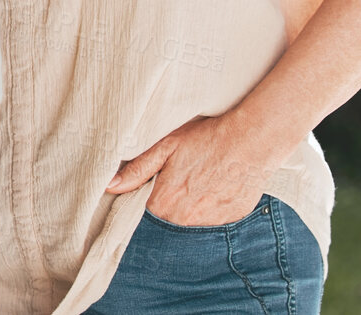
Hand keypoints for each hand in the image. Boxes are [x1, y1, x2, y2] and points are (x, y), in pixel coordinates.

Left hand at [105, 114, 276, 226]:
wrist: (251, 140)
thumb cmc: (206, 138)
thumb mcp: (165, 146)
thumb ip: (137, 170)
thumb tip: (110, 185)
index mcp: (164, 204)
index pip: (144, 212)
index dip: (146, 196)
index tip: (153, 183)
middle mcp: (186, 220)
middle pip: (167, 218)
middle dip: (169, 201)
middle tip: (180, 177)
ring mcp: (211, 222)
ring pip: (191, 219)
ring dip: (191, 205)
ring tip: (199, 178)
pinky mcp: (231, 220)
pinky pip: (214, 218)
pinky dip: (212, 205)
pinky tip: (216, 184)